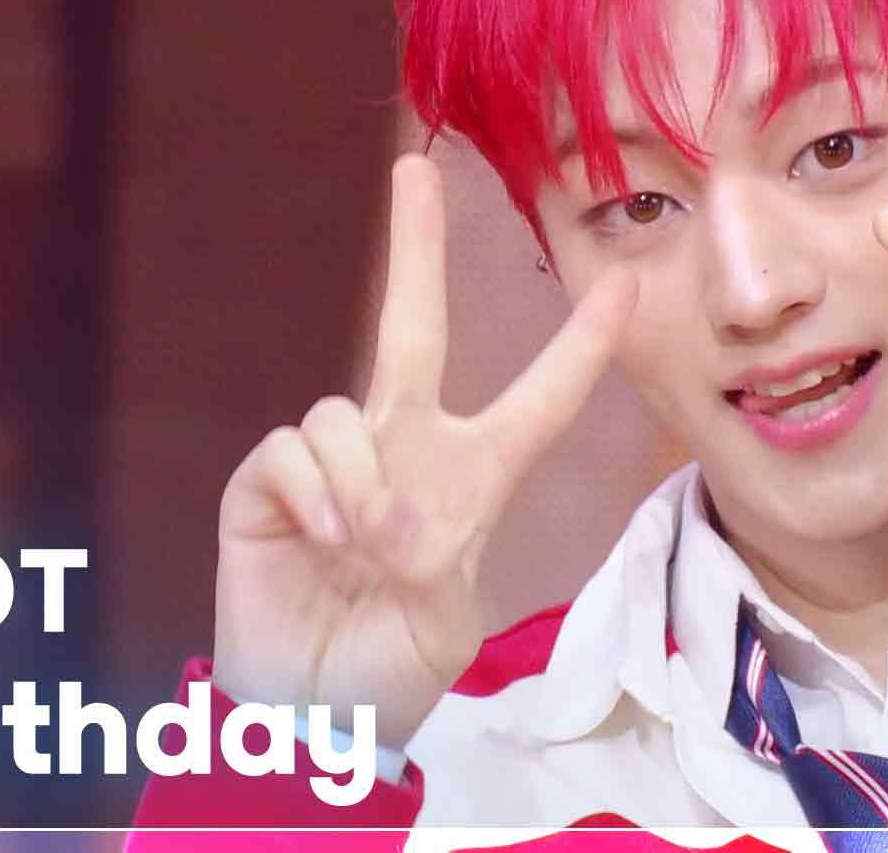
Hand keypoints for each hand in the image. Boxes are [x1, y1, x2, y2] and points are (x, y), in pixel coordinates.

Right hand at [212, 154, 636, 744]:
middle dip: (415, 247)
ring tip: (363, 551)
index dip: (580, 348)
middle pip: (411, 327)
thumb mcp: (448, 623)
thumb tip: (375, 506)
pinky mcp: (264, 482)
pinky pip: (294, 448)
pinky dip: (314, 493)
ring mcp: (331, 460)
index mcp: (472, 479)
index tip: (623, 286)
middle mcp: (402, 448)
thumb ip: (433, 558)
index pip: (539, 401)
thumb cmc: (394, 670)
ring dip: (362, 487)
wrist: (312, 717)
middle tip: (414, 171)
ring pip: (346, 413)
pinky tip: (321, 538)